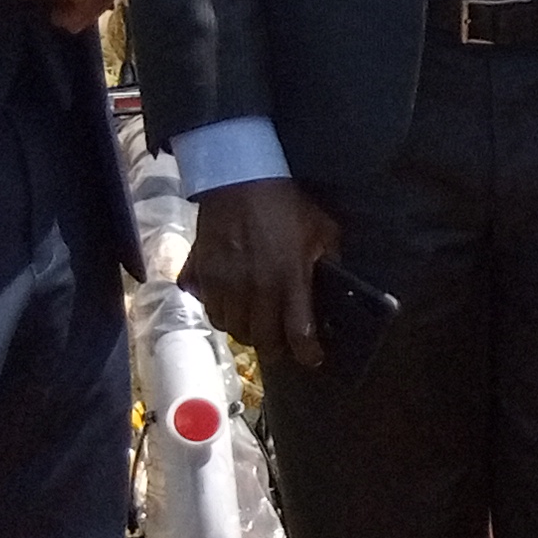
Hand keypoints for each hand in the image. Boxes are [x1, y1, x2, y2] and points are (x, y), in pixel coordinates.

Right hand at [184, 177, 341, 368]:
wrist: (239, 179)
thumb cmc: (286, 204)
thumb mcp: (323, 230)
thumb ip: (331, 261)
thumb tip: (338, 286)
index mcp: (289, 279)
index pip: (298, 333)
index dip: (307, 354)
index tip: (313, 358)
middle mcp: (254, 288)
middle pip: (260, 340)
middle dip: (274, 347)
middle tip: (281, 342)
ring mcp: (223, 282)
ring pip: (230, 328)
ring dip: (244, 331)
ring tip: (255, 322)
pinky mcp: (199, 273)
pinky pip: (206, 307)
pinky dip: (218, 311)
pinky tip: (228, 302)